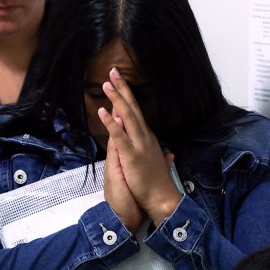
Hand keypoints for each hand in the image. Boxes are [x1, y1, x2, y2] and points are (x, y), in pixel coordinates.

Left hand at [98, 67, 182, 223]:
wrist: (163, 198)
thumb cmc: (158, 182)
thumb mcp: (158, 164)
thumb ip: (161, 155)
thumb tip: (166, 152)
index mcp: (147, 137)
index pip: (136, 111)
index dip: (128, 95)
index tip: (120, 81)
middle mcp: (144, 136)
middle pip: (132, 107)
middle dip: (122, 88)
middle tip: (113, 71)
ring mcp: (138, 144)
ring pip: (127, 116)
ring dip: (116, 98)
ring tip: (106, 83)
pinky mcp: (131, 154)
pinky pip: (119, 135)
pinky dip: (111, 122)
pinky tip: (102, 111)